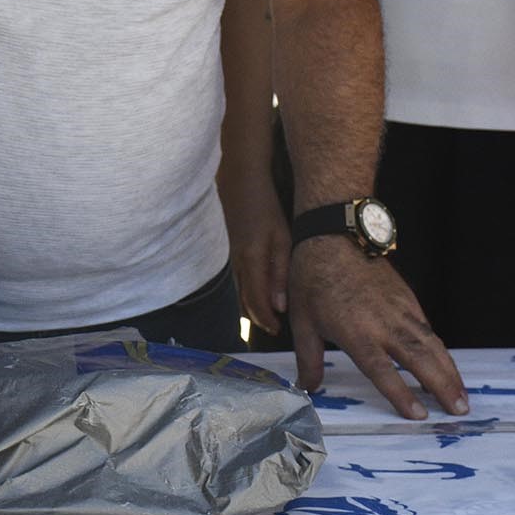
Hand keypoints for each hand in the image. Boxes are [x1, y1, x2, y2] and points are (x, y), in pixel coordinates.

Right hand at [220, 170, 290, 334]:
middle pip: (245, 301)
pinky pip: (240, 280)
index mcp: (251, 263)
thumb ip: (280, 273)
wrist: (240, 182)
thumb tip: (280, 306)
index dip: (267, 320)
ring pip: (241, 292)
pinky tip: (259, 293)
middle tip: (276, 329)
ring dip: (253, 308)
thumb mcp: (281, 238)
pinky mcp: (234, 250)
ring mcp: (233, 258)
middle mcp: (238, 264)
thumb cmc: (265, 207)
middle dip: (260, 318)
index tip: (279, 332)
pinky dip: (248, 293)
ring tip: (269, 317)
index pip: (257, 302)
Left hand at [287, 238, 466, 419]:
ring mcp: (400, 309)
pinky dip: (440, 349)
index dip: (401, 394)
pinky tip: (446, 365)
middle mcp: (384, 323)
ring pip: (431, 344)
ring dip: (449, 370)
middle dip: (442, 387)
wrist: (334, 236)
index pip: (383, 370)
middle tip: (460, 411)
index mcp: (356, 332)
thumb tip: (308, 388)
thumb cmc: (312, 279)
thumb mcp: (302, 322)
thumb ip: (308, 359)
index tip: (420, 416)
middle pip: (420, 360)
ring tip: (462, 395)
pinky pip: (427, 328)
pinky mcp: (408, 298)